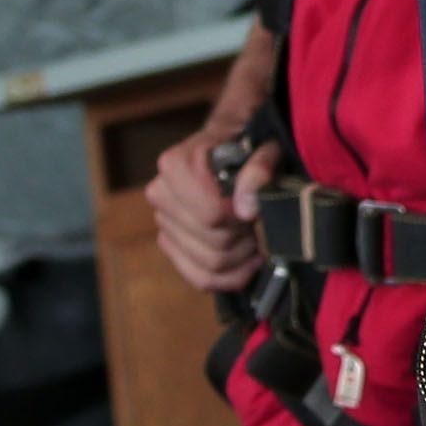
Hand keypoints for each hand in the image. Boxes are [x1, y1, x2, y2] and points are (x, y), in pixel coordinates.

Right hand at [151, 130, 276, 294]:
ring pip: (210, 264)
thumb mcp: (265, 148)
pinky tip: (247, 261)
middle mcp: (160, 194)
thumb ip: (260, 168)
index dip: (243, 218)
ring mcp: (163, 222)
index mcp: (176, 166)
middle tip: (262, 224)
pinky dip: (230, 277)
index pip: (212, 214)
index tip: (257, 208)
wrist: (230, 153)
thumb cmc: (249, 149)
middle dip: (247, 238)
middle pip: (214, 242)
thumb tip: (246, 208)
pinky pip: (199, 277)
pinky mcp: (170, 244)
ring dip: (243, 257)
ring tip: (257, 236)